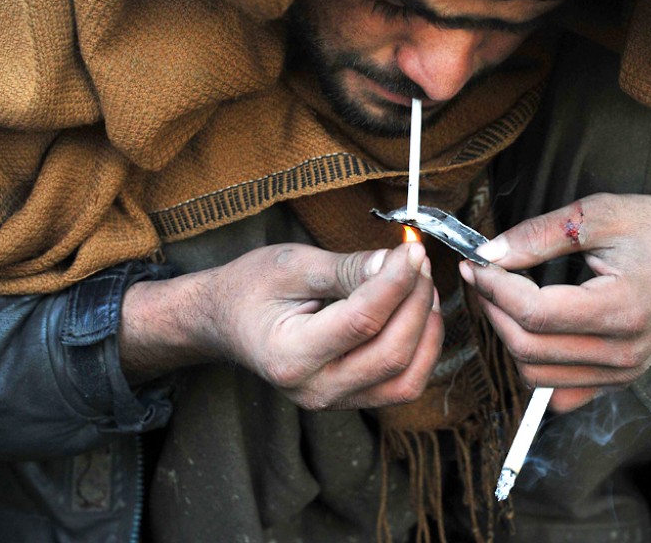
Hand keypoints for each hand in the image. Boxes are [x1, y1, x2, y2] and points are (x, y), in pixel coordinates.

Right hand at [122, 242, 442, 410]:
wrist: (226, 321)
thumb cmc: (251, 288)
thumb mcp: (292, 265)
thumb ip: (346, 269)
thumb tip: (397, 263)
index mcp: (288, 356)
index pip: (360, 322)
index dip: (395, 283)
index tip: (413, 249)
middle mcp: (313, 389)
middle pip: (390, 354)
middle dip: (415, 302)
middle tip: (419, 261)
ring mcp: (333, 401)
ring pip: (405, 378)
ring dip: (425, 329)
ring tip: (423, 285)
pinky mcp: (351, 400)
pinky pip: (402, 385)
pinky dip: (421, 349)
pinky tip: (418, 313)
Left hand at [459, 193, 650, 412]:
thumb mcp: (597, 215)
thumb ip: (539, 236)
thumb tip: (489, 254)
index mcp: (622, 309)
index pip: (535, 313)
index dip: (494, 288)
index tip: (476, 264)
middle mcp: (624, 352)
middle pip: (528, 348)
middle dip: (493, 309)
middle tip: (482, 276)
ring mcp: (623, 373)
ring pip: (536, 375)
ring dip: (509, 336)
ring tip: (504, 297)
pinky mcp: (618, 381)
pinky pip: (559, 393)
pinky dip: (535, 366)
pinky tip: (531, 330)